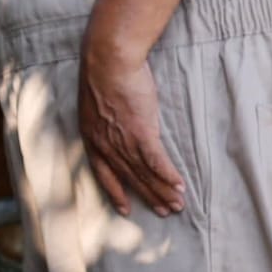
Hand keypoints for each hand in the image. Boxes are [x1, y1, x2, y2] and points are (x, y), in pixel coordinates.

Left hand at [78, 43, 184, 217]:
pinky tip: (179, 185)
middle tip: (164, 211)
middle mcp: (105, 144)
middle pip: (130, 177)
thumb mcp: (97, 104)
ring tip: (177, 204)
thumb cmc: (103, 75)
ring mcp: (123, 139)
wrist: (108, 60)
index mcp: (92, 138)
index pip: (103, 174)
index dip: (116, 192)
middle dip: (148, 196)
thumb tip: (115, 126)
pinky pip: (156, 160)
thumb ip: (104, 121)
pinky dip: (167, 175)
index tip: (125, 209)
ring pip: (145, 173)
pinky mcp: (141, 131)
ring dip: (162, 191)